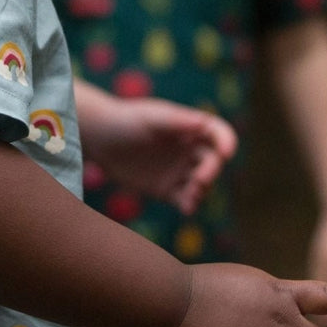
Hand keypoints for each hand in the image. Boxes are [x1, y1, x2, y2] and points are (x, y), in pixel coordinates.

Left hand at [74, 82, 237, 214]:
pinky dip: (190, 205)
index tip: (226, 154)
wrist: (99, 138)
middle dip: (211, 171)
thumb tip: (204, 123)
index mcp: (190, 128)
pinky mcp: (166, 189)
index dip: (227, 142)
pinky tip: (186, 209)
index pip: (219, 133)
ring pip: (202, 184)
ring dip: (202, 191)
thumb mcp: (150, 118)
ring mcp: (179, 170)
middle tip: (200, 180)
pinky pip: (185, 200)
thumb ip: (176, 121)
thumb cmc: (125, 120)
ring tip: (190, 196)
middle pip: (213, 162)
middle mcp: (189, 150)